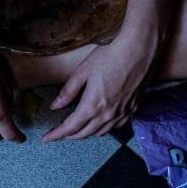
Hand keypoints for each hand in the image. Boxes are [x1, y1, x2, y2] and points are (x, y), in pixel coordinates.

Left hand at [42, 28, 161, 141]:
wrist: (140, 49)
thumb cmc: (111, 56)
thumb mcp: (83, 71)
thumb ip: (68, 91)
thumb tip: (55, 106)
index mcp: (92, 106)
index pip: (69, 128)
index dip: (56, 135)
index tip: (46, 138)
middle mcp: (107, 115)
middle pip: (84, 134)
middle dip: (68, 136)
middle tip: (58, 134)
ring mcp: (122, 114)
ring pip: (100, 133)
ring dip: (85, 134)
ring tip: (75, 131)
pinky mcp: (133, 109)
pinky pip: (115, 127)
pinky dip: (103, 129)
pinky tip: (99, 125)